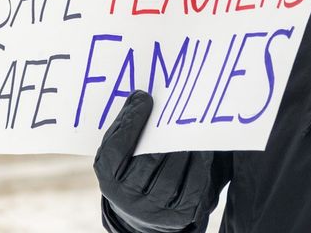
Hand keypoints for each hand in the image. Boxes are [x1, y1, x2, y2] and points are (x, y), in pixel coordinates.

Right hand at [94, 90, 215, 232]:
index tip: (145, 98)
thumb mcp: (117, 152)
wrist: (141, 211)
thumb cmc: (128, 169)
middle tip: (176, 106)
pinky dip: (199, 163)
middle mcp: (127, 196)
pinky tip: (202, 147)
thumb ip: (125, 126)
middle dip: (163, 130)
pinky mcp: (179, 213)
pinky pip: (192, 184)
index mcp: (108, 176)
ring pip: (172, 172)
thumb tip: (140, 97)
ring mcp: (154, 208)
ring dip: (184, 146)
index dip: (132, 120)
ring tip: (192, 123)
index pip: (118, 146)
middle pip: (149, 158)